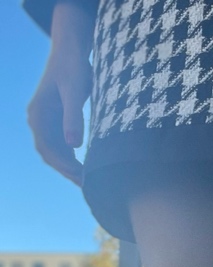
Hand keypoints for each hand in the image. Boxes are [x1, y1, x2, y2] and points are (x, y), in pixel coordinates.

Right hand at [27, 47, 91, 185]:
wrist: (71, 52)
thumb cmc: (74, 68)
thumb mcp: (75, 92)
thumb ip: (74, 118)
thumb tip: (74, 145)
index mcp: (38, 114)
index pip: (47, 148)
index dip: (63, 165)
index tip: (80, 176)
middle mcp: (39, 120)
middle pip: (50, 154)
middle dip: (67, 170)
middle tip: (88, 185)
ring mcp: (47, 122)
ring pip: (56, 152)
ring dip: (70, 167)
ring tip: (90, 181)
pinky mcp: (58, 121)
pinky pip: (63, 145)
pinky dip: (73, 158)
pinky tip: (88, 167)